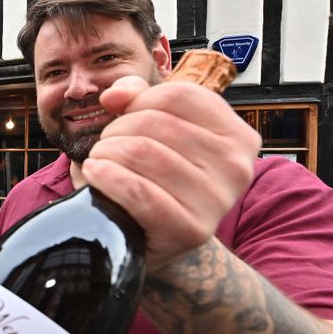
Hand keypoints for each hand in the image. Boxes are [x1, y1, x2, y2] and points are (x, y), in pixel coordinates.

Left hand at [80, 76, 260, 270]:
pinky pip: (138, 192)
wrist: (162, 238)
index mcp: (237, 135)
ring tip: (99, 161)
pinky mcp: (191, 230)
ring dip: (106, 152)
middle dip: (117, 130)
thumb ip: (138, 100)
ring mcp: (217, 201)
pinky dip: (108, 178)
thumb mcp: (157, 133)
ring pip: (143, 152)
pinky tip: (95, 173)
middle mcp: (236, 167)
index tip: (122, 115)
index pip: (179, 95)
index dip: (140, 100)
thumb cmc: (158, 178)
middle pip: (157, 123)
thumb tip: (114, 95)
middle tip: (105, 145)